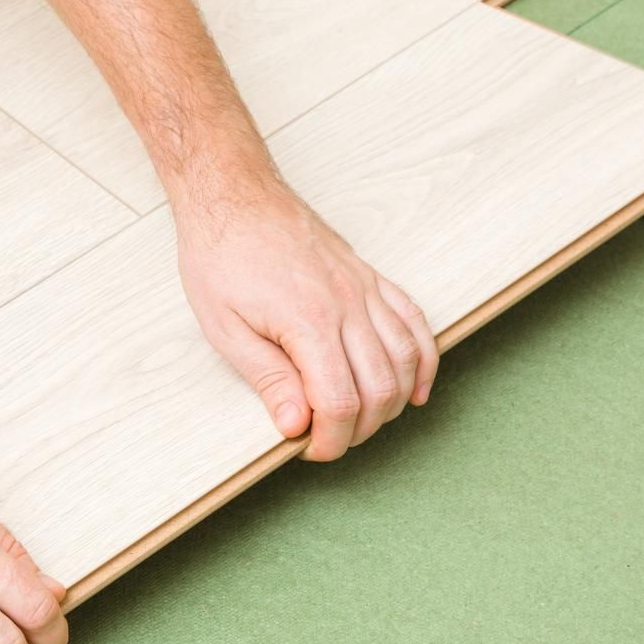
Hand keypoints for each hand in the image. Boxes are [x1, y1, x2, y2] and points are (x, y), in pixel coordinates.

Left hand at [175, 187, 438, 460]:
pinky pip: (414, 322)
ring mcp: (364, 289)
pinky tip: (415, 389)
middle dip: (358, 429)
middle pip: (381, 389)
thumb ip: (267, 379)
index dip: (329, 440)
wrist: (234, 194)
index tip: (308, 448)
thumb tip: (295, 426)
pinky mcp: (370, 277)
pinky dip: (423, 361)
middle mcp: (347, 305)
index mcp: (308, 322)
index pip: (339, 404)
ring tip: (360, 421)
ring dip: (392, 402)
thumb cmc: (220, 257)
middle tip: (327, 438)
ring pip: (406, 359)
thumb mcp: (225, 327)